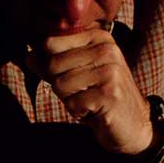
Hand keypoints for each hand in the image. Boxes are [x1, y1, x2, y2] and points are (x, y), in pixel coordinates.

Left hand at [27, 29, 153, 155]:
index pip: (51, 43)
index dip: (47, 64)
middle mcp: (106, 49)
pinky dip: (78, 112)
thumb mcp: (79, 75)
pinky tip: (93, 111)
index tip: (65, 76)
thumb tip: (29, 56)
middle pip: (53, 65)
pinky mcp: (109, 94)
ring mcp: (110, 71)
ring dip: (69, 100)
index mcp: (98, 37)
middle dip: (59, 86)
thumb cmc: (103, 98)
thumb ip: (54, 64)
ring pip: (60, 85)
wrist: (134, 125)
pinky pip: (72, 104)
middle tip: (79, 93)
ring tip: (87, 101)